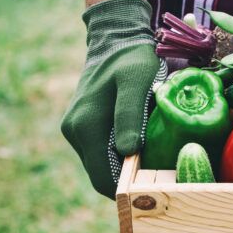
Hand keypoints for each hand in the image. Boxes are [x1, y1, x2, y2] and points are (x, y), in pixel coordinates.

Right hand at [61, 0, 162, 197]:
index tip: (153, 192)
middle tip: (158, 180)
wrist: (115, 40)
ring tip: (152, 162)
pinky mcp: (81, 127)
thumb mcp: (136, 82)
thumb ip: (129, 116)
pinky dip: (119, 156)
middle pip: (102, 175)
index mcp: (85, 126)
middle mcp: (75, 132)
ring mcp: (75, 130)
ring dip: (123, 169)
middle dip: (127, 182)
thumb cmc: (132, 60)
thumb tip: (128, 152)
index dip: (127, 191)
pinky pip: (101, 152)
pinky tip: (140, 147)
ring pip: (101, 165)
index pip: (103, 178)